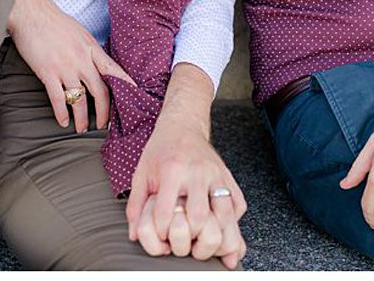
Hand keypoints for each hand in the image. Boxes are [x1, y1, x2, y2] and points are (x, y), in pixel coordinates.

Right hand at [5, 0, 136, 132]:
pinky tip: (63, 121)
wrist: (28, 10)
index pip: (114, 71)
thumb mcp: (79, 31)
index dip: (126, 87)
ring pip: (79, 100)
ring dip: (82, 118)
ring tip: (82, 128)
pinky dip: (61, 113)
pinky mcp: (47, 71)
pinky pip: (58, 98)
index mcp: (90, 48)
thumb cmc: (52, 20)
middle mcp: (81, 59)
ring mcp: (64, 66)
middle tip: (103, 125)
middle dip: (104, 113)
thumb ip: (89, 49)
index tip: (134, 100)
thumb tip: (98, 65)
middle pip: (100, 92)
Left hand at [128, 103, 246, 264]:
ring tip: (207, 246)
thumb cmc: (161, 151)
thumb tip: (134, 234)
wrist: (182, 125)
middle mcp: (197, 173)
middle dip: (194, 239)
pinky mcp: (231, 180)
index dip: (164, 231)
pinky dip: (233, 224)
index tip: (162, 237)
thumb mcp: (142, 172)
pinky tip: (221, 230)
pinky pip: (238, 209)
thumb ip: (136, 204)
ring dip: (218, 237)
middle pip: (200, 217)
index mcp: (172, 170)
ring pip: (225, 216)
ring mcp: (217, 176)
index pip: (168, 212)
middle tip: (188, 247)